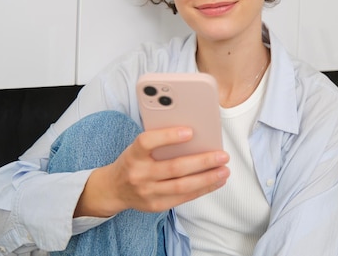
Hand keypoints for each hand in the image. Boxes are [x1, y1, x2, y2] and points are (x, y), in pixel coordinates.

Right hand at [74, 126, 229, 216]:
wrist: (113, 189)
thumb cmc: (133, 161)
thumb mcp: (138, 148)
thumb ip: (159, 142)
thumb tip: (194, 136)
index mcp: (134, 154)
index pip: (148, 142)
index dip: (168, 136)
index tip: (190, 131)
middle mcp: (139, 174)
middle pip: (174, 167)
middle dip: (202, 161)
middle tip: (222, 155)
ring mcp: (147, 192)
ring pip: (182, 186)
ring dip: (207, 178)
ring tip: (224, 170)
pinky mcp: (155, 205)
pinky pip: (183, 198)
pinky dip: (202, 189)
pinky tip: (215, 182)